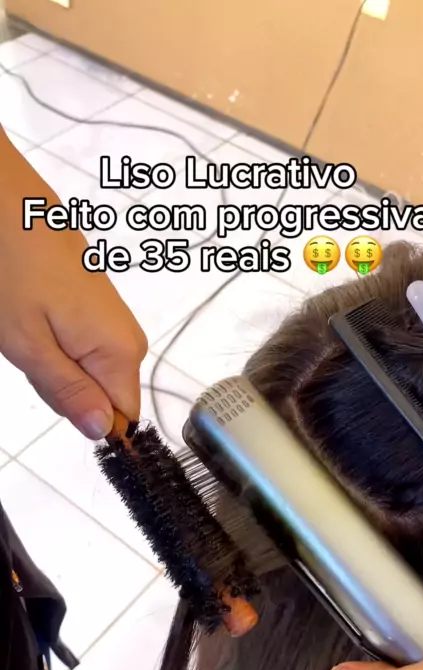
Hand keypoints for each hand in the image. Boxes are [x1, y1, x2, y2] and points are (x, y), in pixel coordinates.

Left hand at [0, 129, 146, 438]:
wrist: (3, 199)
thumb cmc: (11, 266)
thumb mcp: (29, 346)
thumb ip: (69, 394)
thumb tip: (104, 432)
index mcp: (119, 351)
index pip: (124, 419)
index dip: (89, 420)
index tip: (55, 401)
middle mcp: (126, 335)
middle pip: (105, 393)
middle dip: (66, 389)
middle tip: (33, 355)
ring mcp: (111, 315)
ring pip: (89, 369)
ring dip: (55, 363)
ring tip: (29, 328)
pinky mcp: (95, 301)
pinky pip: (81, 343)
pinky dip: (52, 339)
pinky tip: (31, 313)